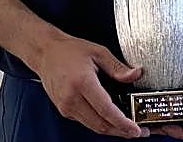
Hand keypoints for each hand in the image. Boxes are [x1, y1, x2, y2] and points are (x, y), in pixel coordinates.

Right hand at [33, 33, 149, 138]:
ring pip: (94, 126)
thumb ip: (118, 67)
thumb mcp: (98, 52)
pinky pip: (86, 121)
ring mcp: (66, 106)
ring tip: (127, 127)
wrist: (45, 52)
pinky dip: (100, 123)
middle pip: (101, 124)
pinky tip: (110, 119)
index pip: (106, 110)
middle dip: (121, 131)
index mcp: (82, 82)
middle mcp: (72, 98)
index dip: (123, 123)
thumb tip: (135, 75)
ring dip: (111, 129)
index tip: (136, 129)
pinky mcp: (64, 110)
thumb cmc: (68, 50)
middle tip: (137, 132)